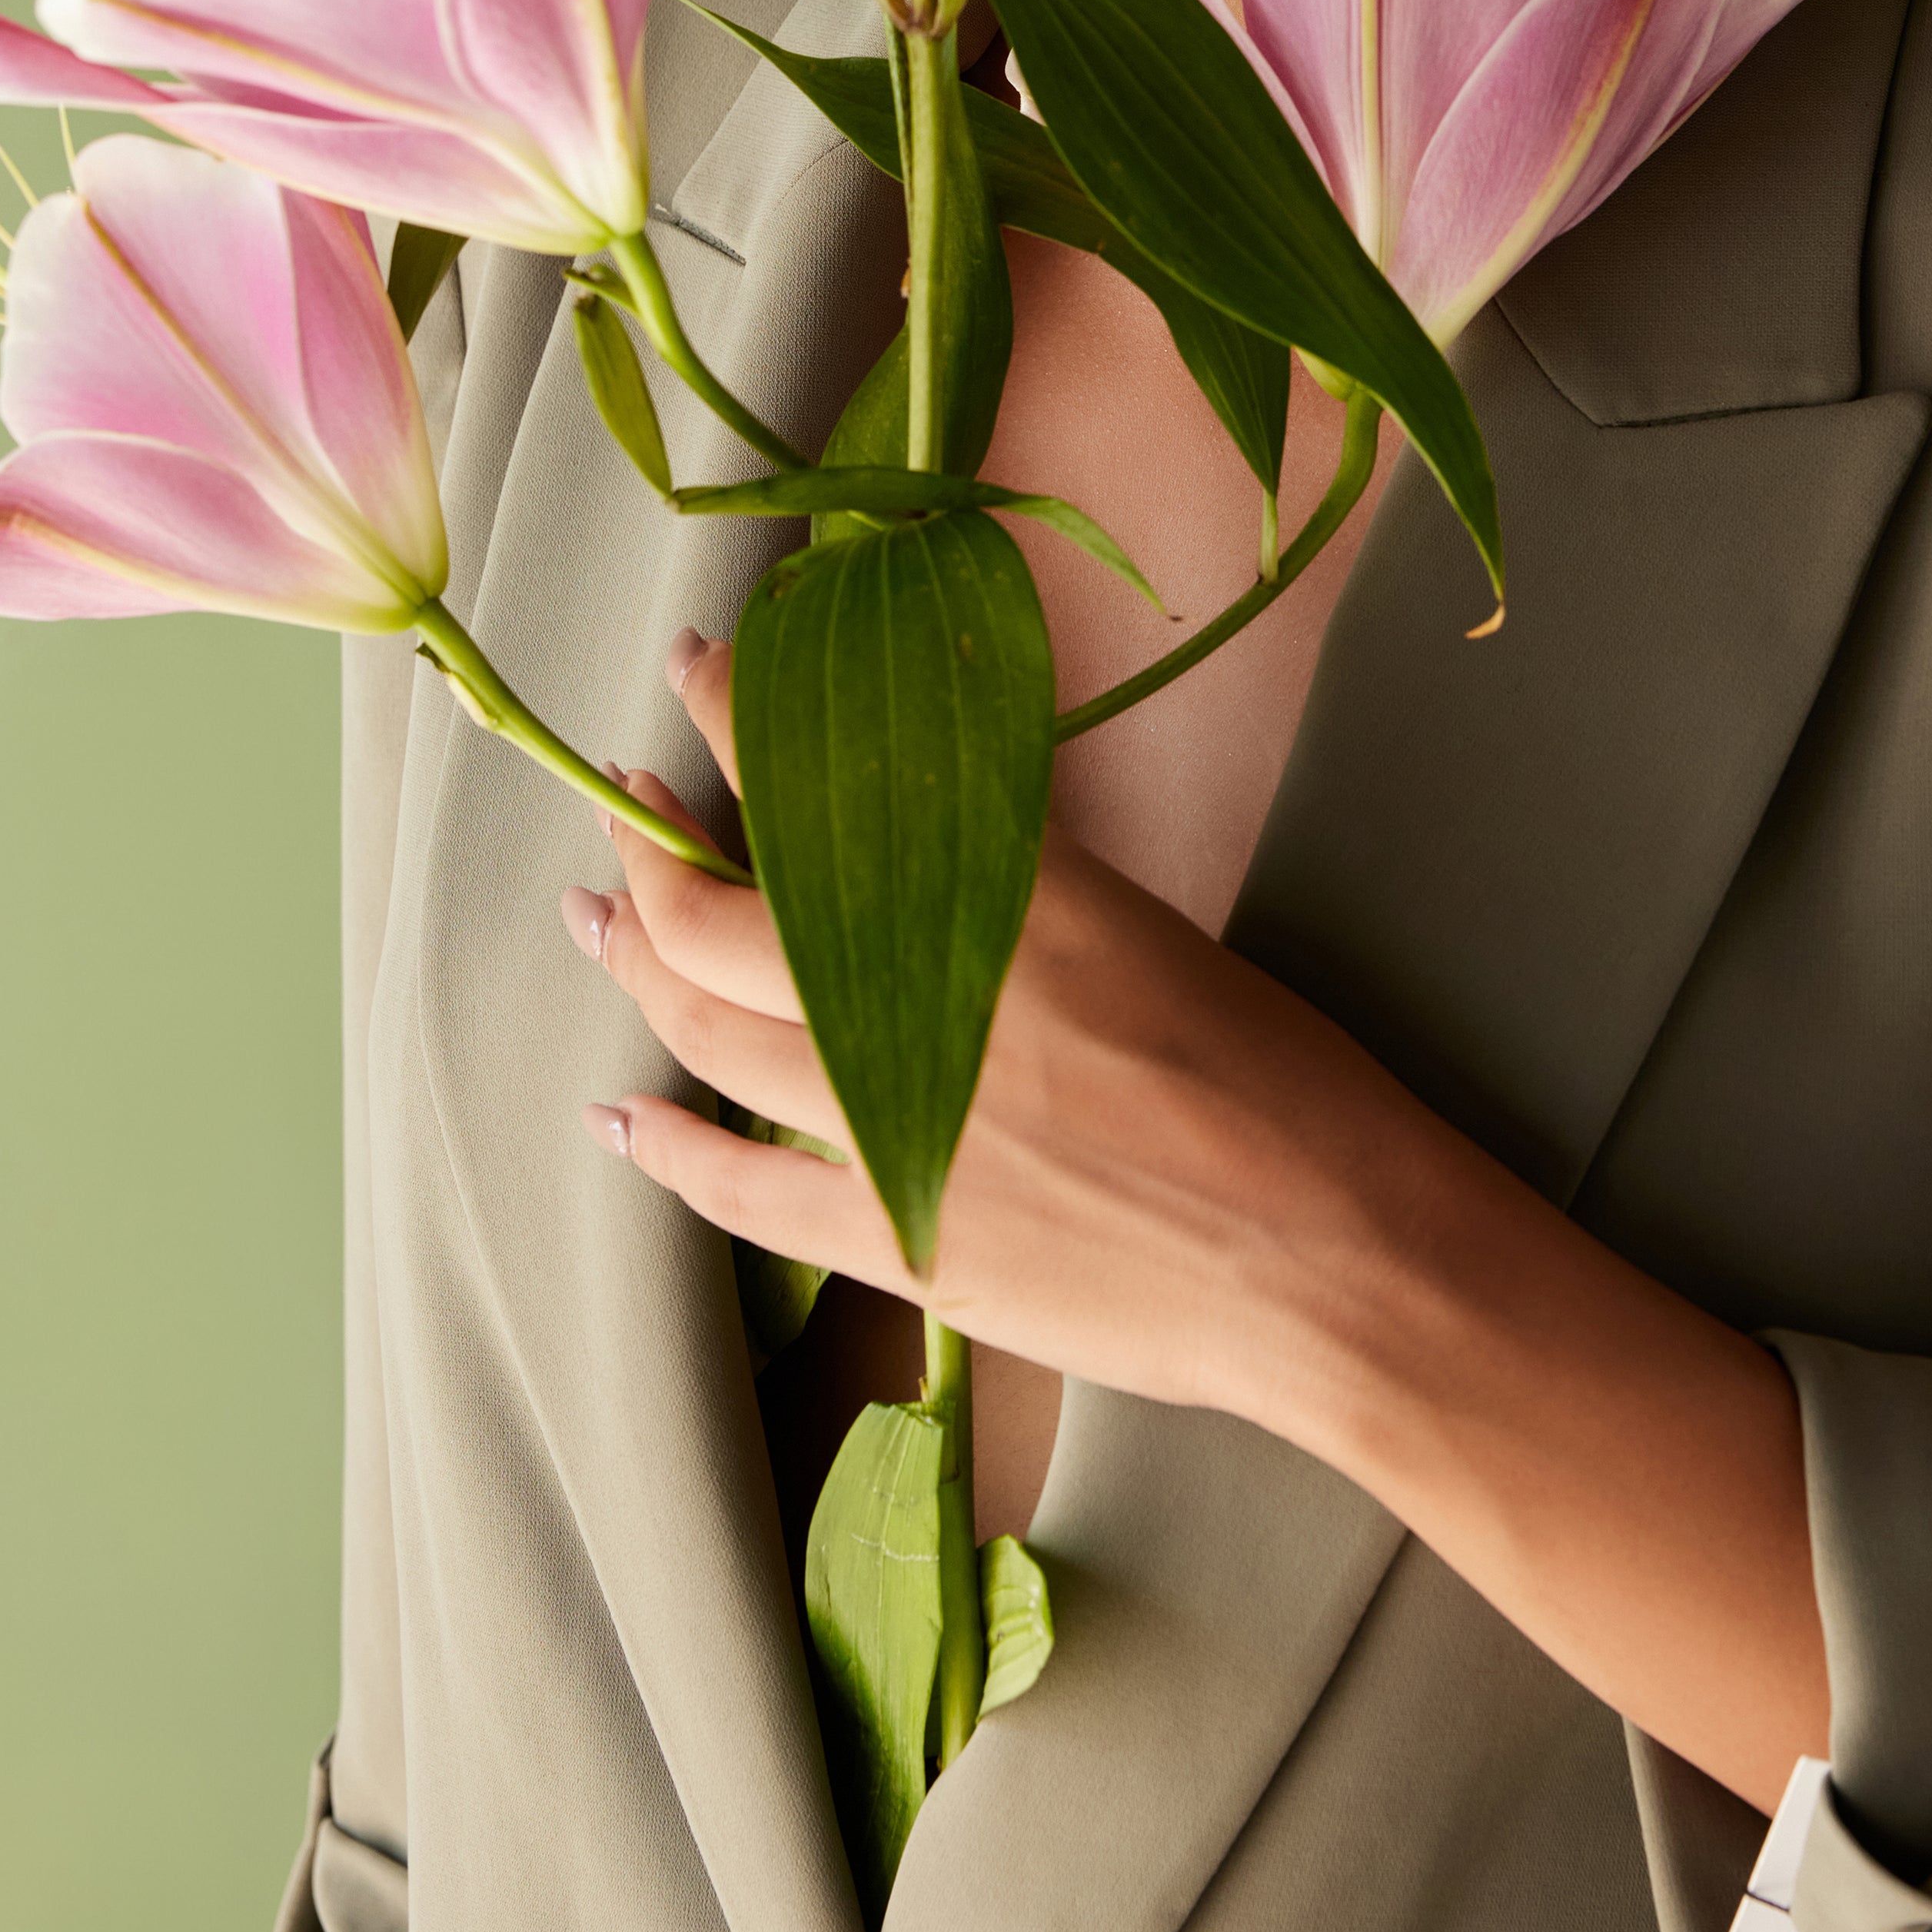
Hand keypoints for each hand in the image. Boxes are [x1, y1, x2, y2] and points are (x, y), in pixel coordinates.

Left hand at [568, 627, 1830, 1806]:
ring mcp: (898, 1128)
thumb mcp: (1153, 938)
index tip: (697, 670)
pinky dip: (669, 1149)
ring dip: (636, 966)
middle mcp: (930, 1001)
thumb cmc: (1280, 1087)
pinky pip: (739, 1189)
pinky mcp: (898, 1239)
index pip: (826, 789)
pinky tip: (623, 1119)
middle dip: (654, 842)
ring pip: (706, 1032)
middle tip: (627, 799)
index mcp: (1011, 903)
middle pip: (723, 913)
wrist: (1332, 1261)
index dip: (739, 719)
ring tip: (598, 918)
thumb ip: (1032, 900)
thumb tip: (938, 861)